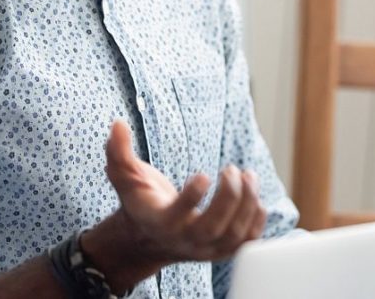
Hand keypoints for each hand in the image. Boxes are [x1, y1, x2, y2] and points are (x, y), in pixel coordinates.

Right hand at [102, 120, 266, 263]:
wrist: (149, 238)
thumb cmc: (140, 200)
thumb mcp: (124, 176)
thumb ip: (118, 152)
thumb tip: (118, 124)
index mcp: (160, 222)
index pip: (178, 215)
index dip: (193, 197)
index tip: (205, 174)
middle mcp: (184, 240)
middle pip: (211, 228)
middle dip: (228, 198)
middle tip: (232, 171)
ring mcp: (205, 249)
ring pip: (233, 236)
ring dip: (247, 204)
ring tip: (248, 176)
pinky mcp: (221, 251)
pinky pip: (245, 243)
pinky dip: (256, 221)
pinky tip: (255, 197)